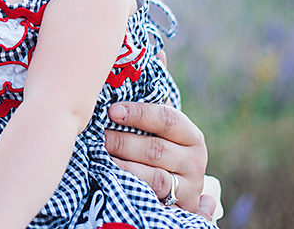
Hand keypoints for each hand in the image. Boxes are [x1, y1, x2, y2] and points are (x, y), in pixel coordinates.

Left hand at [104, 101, 215, 218]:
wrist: (173, 188)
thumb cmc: (156, 148)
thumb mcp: (156, 132)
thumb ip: (142, 114)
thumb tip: (113, 85)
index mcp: (190, 136)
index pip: (167, 119)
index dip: (138, 113)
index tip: (112, 111)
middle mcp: (195, 161)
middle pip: (156, 149)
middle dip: (122, 141)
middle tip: (99, 136)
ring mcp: (189, 187)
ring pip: (154, 176)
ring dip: (123, 166)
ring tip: (100, 156)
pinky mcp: (179, 208)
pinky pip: (151, 197)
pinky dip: (130, 186)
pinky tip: (111, 177)